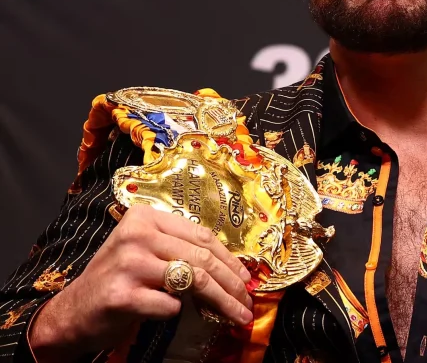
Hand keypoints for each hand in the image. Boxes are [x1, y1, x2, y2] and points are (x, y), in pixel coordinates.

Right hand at [29, 205, 253, 360]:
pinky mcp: (123, 296)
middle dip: (232, 284)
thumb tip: (233, 267)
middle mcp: (136, 235)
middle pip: (201, 258)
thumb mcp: (146, 253)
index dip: (230, 258)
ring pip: (194, 280)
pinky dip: (175, 313)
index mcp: (144, 217)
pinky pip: (170, 305)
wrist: (72, 313)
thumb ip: (179, 250)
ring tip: (238, 315)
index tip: (247, 278)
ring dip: (222, 302)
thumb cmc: (118, 281)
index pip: (202, 235)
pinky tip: (169, 314)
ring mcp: (128, 264)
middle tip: (248, 301)